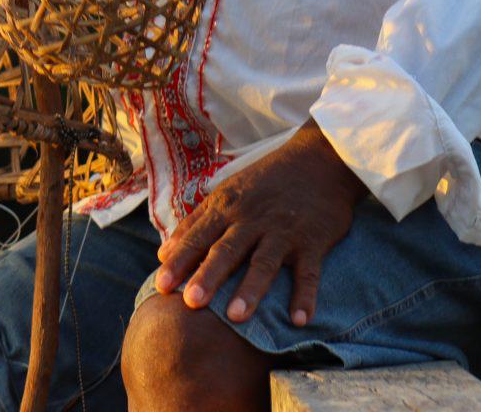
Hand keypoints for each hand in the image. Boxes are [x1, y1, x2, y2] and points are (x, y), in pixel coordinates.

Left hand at [152, 121, 366, 326]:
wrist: (318, 159)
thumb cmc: (265, 181)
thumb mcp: (227, 193)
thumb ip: (196, 223)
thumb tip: (163, 253)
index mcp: (227, 207)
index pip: (198, 237)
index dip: (179, 261)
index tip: (161, 285)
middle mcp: (252, 219)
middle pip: (226, 251)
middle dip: (208, 276)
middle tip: (190, 303)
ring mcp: (283, 231)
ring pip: (264, 263)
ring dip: (250, 290)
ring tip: (235, 317)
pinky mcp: (313, 241)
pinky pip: (309, 273)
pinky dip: (305, 296)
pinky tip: (298, 320)